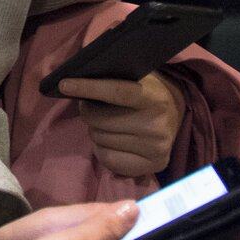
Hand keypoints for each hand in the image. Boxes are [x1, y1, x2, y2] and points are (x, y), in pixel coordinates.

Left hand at [57, 71, 183, 176]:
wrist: (175, 116)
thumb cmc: (146, 92)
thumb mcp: (135, 76)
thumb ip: (111, 74)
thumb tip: (77, 73)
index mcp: (154, 98)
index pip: (117, 92)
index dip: (88, 88)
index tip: (64, 85)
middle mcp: (157, 125)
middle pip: (99, 120)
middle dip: (89, 112)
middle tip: (93, 108)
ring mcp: (156, 148)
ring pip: (99, 139)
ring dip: (95, 130)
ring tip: (107, 123)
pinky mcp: (152, 167)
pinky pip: (107, 159)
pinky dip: (101, 149)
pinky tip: (112, 141)